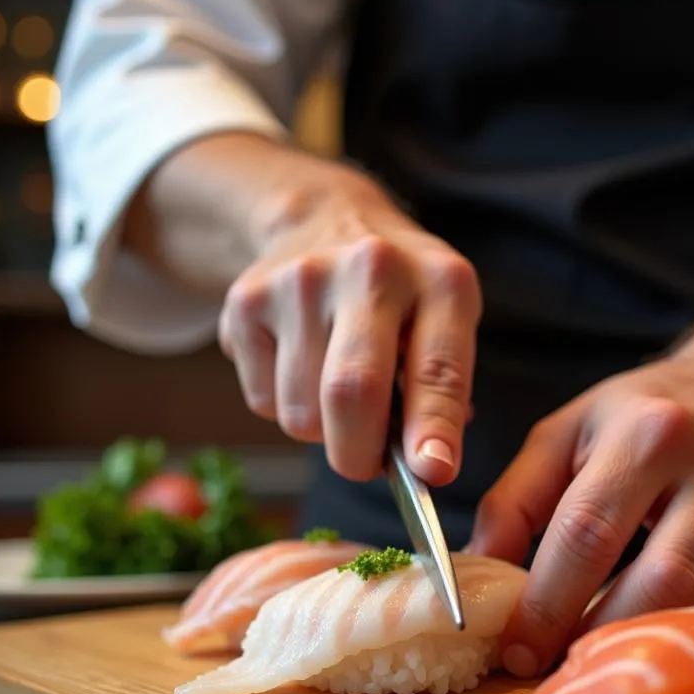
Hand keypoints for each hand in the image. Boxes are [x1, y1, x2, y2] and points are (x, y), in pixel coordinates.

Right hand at [217, 159, 481, 484]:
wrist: (323, 219)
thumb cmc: (401, 293)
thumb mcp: (446, 320)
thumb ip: (444, 391)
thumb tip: (426, 466)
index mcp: (440, 281)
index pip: (438, 368)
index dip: (433, 428)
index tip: (431, 473)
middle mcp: (370, 269)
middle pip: (351, 392)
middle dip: (357, 454)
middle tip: (365, 463)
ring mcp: (300, 281)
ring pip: (301, 413)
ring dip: (320, 428)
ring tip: (334, 385)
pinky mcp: (246, 301)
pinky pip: (263, 401)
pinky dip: (284, 405)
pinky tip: (300, 362)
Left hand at [468, 348, 693, 676]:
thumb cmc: (640, 415)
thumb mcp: (566, 432)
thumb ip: (516, 499)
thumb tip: (479, 570)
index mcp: (650, 435)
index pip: (589, 532)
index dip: (547, 600)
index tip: (514, 645)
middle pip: (653, 583)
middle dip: (591, 636)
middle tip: (545, 669)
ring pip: (691, 610)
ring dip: (630, 648)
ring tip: (582, 663)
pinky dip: (667, 638)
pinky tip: (630, 643)